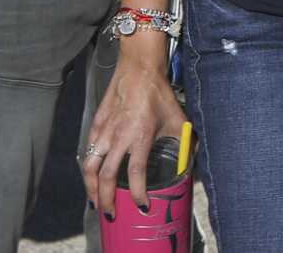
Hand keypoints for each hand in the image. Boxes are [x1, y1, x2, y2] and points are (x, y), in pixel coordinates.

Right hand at [80, 39, 183, 215]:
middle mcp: (119, 137)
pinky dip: (88, 166)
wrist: (139, 68)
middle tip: (110, 214)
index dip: (137, 194)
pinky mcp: (96, 123)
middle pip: (106, 176)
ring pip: (90, 165)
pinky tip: (92, 174)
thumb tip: (194, 160)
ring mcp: (105, 130)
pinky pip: (88, 149)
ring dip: (90, 187)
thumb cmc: (159, 94)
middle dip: (106, 199)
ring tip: (94, 201)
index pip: (135, 174)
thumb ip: (187, 142)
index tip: (142, 207)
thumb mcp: (179, 120)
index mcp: (140, 137)